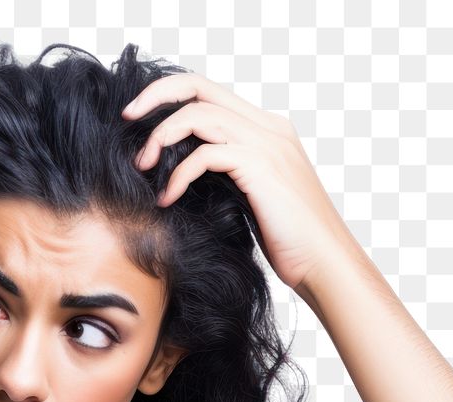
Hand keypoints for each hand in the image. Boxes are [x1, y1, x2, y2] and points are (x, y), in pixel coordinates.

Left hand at [122, 72, 358, 293]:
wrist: (325, 264)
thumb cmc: (290, 242)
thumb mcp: (253, 199)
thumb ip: (228, 176)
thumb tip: (185, 175)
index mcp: (267, 130)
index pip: (211, 92)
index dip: (171, 95)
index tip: (140, 117)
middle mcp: (268, 128)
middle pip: (200, 87)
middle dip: (157, 96)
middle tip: (127, 118)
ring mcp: (267, 145)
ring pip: (198, 115)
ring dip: (161, 138)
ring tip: (143, 167)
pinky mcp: (261, 168)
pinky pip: (205, 155)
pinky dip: (178, 175)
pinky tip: (167, 199)